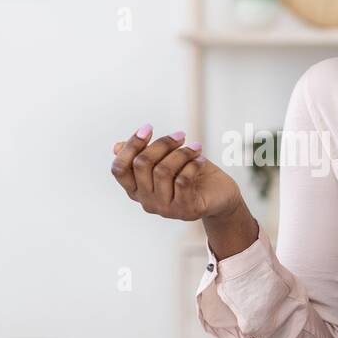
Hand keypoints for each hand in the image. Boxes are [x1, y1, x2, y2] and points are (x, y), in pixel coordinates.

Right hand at [111, 124, 242, 221]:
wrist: (220, 196)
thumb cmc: (190, 174)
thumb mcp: (165, 160)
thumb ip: (143, 155)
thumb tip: (116, 147)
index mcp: (136, 189)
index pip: (119, 168)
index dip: (131, 145)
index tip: (149, 128)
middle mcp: (146, 201)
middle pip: (141, 164)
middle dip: (162, 144)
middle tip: (180, 135)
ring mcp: (165, 208)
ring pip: (163, 171)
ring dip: (182, 153)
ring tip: (196, 147)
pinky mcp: (185, 210)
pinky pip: (182, 181)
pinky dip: (192, 165)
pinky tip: (201, 159)